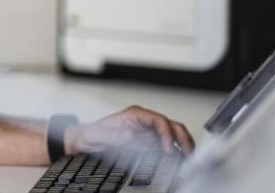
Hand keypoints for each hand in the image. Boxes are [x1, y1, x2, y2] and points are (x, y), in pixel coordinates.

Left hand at [66, 106, 194, 155]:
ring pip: (172, 134)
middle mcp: (143, 121)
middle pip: (170, 125)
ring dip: (182, 143)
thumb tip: (130, 135)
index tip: (168, 148)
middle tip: (188, 153)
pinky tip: (179, 159)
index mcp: (134, 115)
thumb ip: (113, 135)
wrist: (86, 141)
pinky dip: (176, 150)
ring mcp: (147, 131)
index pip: (158, 120)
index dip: (166, 133)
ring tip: (188, 156)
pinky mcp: (148, 142)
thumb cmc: (90, 134)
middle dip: (182, 137)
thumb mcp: (98, 135)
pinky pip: (167, 144)